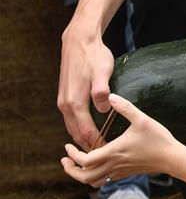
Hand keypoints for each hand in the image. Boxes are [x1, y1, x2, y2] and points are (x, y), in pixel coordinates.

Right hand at [57, 23, 114, 150]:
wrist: (79, 41)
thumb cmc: (94, 56)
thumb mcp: (102, 71)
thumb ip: (102, 90)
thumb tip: (104, 108)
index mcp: (75, 102)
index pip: (85, 131)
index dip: (97, 143)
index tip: (109, 152)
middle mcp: (66, 105)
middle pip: (76, 133)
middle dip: (89, 146)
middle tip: (106, 156)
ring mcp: (64, 101)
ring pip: (72, 127)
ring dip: (83, 139)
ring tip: (99, 148)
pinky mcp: (66, 96)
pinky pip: (71, 119)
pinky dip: (79, 129)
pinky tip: (89, 131)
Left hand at [60, 94, 179, 187]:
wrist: (172, 158)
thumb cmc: (158, 139)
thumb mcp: (142, 119)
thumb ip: (125, 107)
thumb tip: (111, 96)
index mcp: (114, 152)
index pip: (84, 160)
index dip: (72, 155)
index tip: (67, 146)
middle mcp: (114, 165)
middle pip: (84, 176)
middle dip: (70, 170)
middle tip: (65, 160)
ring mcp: (119, 172)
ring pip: (93, 182)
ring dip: (81, 175)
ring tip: (77, 165)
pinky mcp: (126, 174)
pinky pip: (104, 180)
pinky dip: (94, 176)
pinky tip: (96, 165)